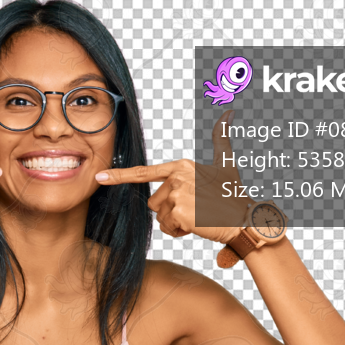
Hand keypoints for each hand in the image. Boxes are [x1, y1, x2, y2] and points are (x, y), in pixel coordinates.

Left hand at [95, 110, 250, 243]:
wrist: (244, 218)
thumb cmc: (233, 194)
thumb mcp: (226, 164)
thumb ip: (222, 139)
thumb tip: (228, 113)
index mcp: (181, 166)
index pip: (145, 172)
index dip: (119, 175)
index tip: (99, 177)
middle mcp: (176, 177)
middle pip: (154, 203)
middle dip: (170, 212)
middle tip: (196, 210)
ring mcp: (177, 194)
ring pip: (160, 218)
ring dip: (175, 223)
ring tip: (198, 217)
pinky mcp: (179, 211)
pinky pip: (167, 229)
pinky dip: (180, 232)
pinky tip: (197, 225)